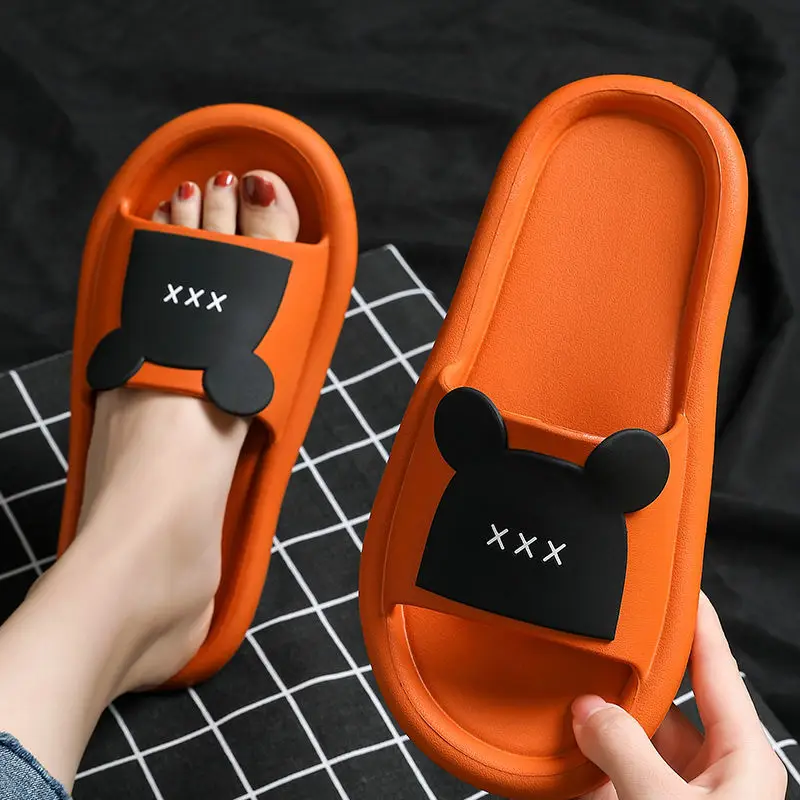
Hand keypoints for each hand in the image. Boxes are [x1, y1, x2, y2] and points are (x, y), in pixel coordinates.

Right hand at [572, 593, 787, 798]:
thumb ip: (624, 747)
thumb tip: (587, 707)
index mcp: (742, 757)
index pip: (716, 668)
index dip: (696, 621)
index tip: (675, 584)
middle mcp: (715, 772)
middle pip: (666, 704)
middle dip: (626, 679)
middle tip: (594, 646)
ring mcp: (681, 794)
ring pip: (636, 741)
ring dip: (601, 725)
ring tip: (565, 697)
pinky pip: (617, 775)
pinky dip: (588, 763)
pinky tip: (559, 747)